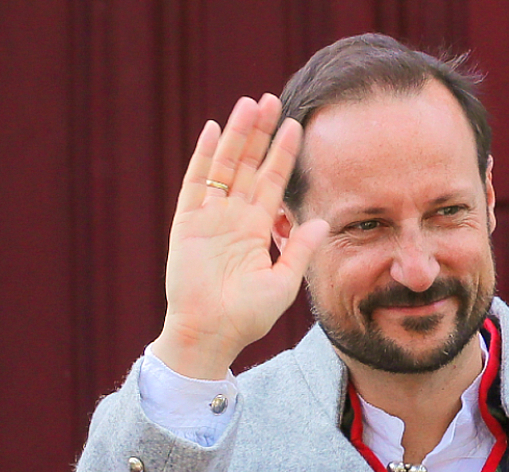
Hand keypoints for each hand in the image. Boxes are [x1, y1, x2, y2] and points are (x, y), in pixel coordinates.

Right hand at [153, 94, 328, 379]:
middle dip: (260, 133)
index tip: (296, 126)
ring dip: (236, 136)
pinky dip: (202, 157)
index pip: (272, 182)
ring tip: (248, 104)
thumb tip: (321, 222)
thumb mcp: (283, 283)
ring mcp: (209, 219)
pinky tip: (213, 130)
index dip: (283, 154)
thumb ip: (299, 249)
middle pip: (248, 165)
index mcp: (257, 230)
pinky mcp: (187, 224)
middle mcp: (233, 218)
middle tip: (272, 100)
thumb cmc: (246, 317)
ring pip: (224, 166)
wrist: (210, 335)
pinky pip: (195, 184)